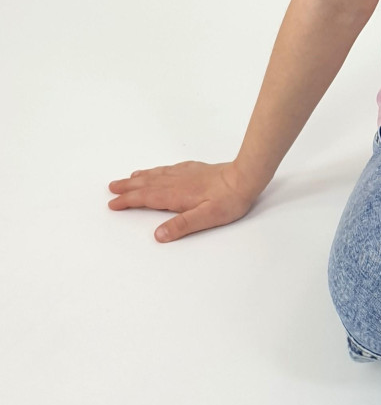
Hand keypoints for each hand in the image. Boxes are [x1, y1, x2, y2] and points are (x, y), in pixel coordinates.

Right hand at [107, 159, 261, 241]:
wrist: (245, 177)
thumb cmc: (229, 200)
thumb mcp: (206, 218)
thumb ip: (181, 226)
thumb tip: (158, 235)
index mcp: (175, 195)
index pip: (145, 198)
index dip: (128, 200)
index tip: (113, 203)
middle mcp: (176, 182)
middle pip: (146, 184)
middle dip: (127, 186)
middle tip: (111, 188)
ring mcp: (185, 173)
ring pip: (156, 174)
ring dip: (139, 177)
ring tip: (127, 178)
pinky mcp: (194, 169)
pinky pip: (168, 168)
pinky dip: (156, 170)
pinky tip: (156, 170)